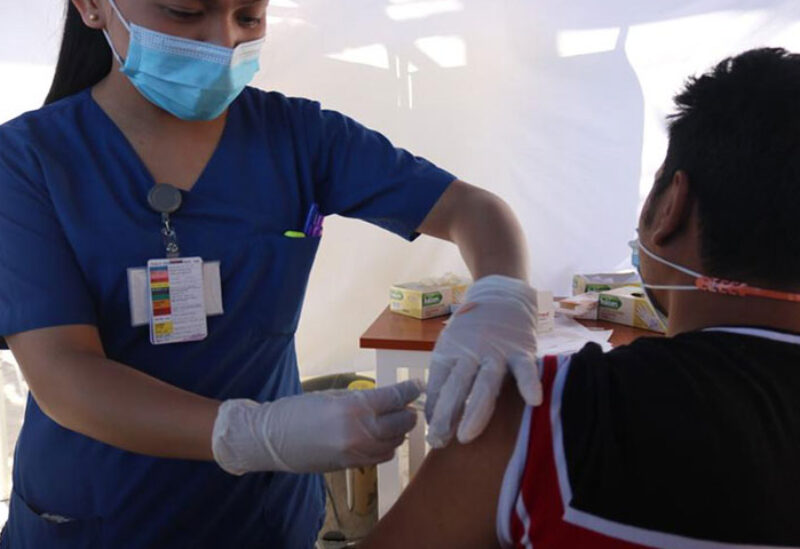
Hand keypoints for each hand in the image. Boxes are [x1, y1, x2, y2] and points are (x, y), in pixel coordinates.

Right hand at [212, 380, 420, 473]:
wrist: (272, 439)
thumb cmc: (299, 410)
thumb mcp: (333, 396)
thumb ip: (362, 399)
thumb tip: (388, 399)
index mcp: (354, 407)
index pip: (394, 398)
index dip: (410, 391)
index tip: (418, 386)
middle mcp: (360, 431)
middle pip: (400, 423)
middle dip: (408, 413)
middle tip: (410, 406)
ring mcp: (357, 452)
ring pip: (394, 443)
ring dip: (400, 431)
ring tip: (398, 421)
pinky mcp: (352, 466)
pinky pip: (381, 457)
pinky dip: (388, 447)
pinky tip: (384, 439)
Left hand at [425, 275, 540, 447]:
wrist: (500, 295)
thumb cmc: (472, 331)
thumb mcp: (452, 349)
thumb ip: (445, 381)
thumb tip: (434, 417)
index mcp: (449, 353)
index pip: (438, 385)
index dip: (434, 410)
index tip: (431, 436)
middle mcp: (469, 352)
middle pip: (457, 386)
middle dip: (446, 415)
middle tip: (438, 441)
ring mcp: (496, 351)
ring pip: (486, 382)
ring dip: (475, 409)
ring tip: (467, 435)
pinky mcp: (521, 349)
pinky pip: (526, 368)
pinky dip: (529, 382)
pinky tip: (533, 400)